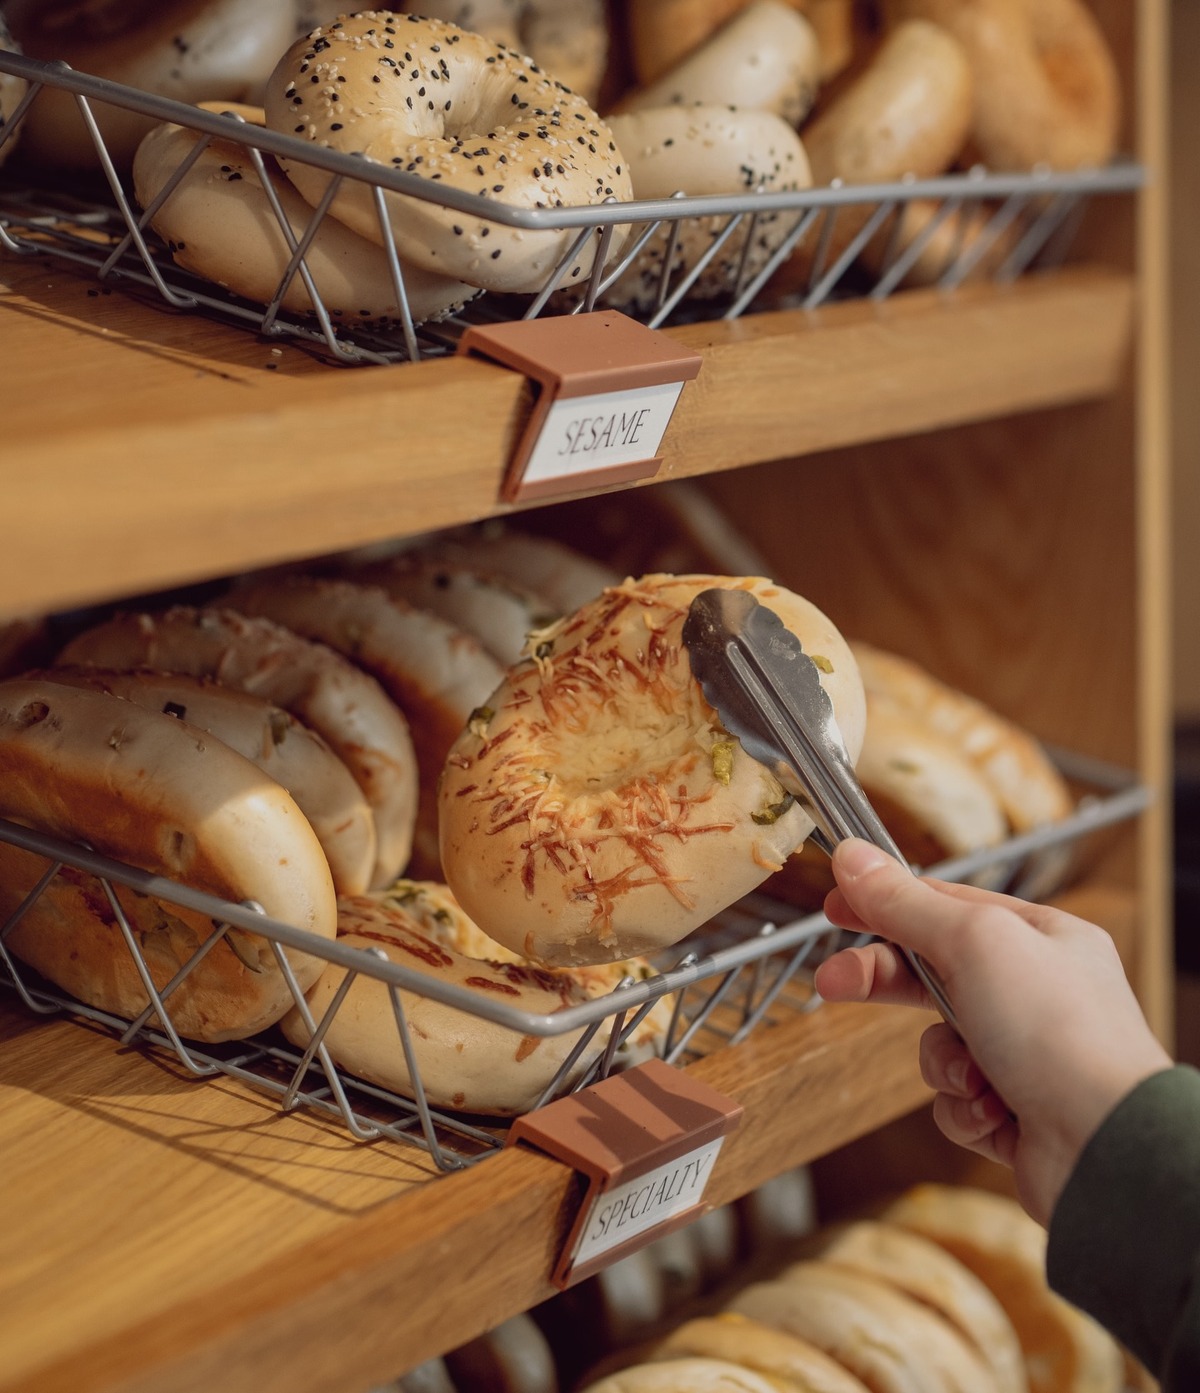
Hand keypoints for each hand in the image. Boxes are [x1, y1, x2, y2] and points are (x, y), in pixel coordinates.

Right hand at [813, 839, 1171, 1225]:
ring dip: (943, 1062)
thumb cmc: (1061, 1034)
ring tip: (973, 1074)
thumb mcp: (973, 942)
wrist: (1105, 1148)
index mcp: (1040, 938)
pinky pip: (956, 1100)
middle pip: (932, 974)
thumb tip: (851, 856)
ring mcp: (1028, 1054)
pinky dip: (964, 1108)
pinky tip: (995, 1111)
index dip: (885, 904)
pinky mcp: (1017, 1111)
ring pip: (939, 1045)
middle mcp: (1037, 993)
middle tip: (833, 982)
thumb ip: (905, 903)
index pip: (945, 907)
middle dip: (884, 983)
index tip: (835, 907)